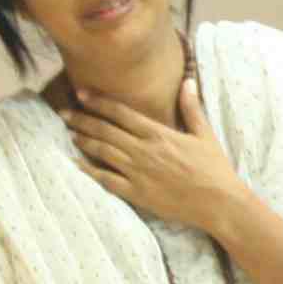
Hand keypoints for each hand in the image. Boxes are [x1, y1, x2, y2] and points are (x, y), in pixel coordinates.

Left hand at [67, 86, 242, 234]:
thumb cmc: (214, 168)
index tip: (82, 94)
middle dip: (82, 120)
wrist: (218, 202)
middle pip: (106, 131)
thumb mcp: (204, 134)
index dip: (99, 102)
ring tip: (70, 133)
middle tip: (63, 113)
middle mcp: (144, 150)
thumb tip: (188, 81)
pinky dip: (90, 171)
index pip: (121, 113)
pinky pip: (107, 180)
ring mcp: (138, 172)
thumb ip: (191, 107)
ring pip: (103, 152)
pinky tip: (76, 164)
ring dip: (84, 141)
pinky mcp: (137, 193)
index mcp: (159, 133)